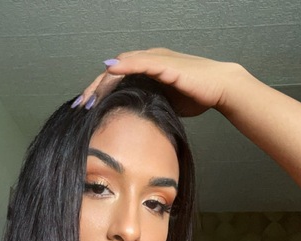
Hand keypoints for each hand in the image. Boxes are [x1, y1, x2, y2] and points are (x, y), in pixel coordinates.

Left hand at [76, 48, 244, 116]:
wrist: (220, 88)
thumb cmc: (196, 95)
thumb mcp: (165, 103)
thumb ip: (148, 105)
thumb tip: (134, 120)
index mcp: (146, 70)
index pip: (116, 79)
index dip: (98, 93)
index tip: (85, 109)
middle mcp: (148, 60)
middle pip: (113, 71)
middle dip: (94, 89)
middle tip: (80, 105)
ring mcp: (156, 59)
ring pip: (121, 65)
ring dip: (103, 81)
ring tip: (89, 97)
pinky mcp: (165, 63)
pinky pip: (140, 62)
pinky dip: (124, 65)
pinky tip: (110, 70)